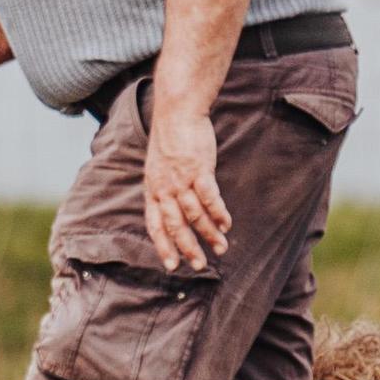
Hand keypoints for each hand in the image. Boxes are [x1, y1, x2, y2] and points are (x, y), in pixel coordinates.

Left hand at [140, 104, 231, 271]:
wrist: (176, 113)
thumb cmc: (170, 139)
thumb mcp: (158, 168)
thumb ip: (164, 188)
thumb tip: (174, 208)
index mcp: (152, 190)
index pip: (155, 225)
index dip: (163, 246)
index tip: (172, 265)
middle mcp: (164, 188)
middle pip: (175, 225)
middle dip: (187, 248)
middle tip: (200, 265)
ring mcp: (181, 179)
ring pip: (194, 215)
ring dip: (208, 234)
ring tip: (221, 248)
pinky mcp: (198, 169)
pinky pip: (209, 197)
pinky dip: (218, 213)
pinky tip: (227, 224)